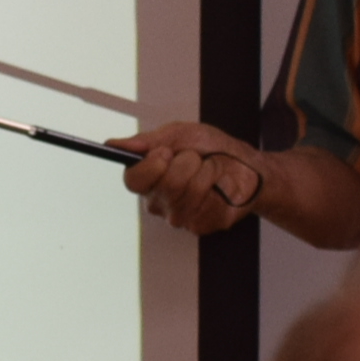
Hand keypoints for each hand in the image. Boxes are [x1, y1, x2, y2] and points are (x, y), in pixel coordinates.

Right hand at [122, 121, 266, 235]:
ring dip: (206, 170)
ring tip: (210, 169)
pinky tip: (219, 185)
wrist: (244, 164)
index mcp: (147, 179)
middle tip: (195, 158)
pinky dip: (219, 184)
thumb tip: (114, 144)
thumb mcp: (178, 135)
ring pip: (191, 190)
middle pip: (166, 184)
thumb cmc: (210, 149)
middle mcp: (159, 202)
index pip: (133, 180)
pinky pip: (208, 201)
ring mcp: (180, 216)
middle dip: (187, 162)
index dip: (151, 165)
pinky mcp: (200, 225)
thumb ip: (146, 141)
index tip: (166, 152)